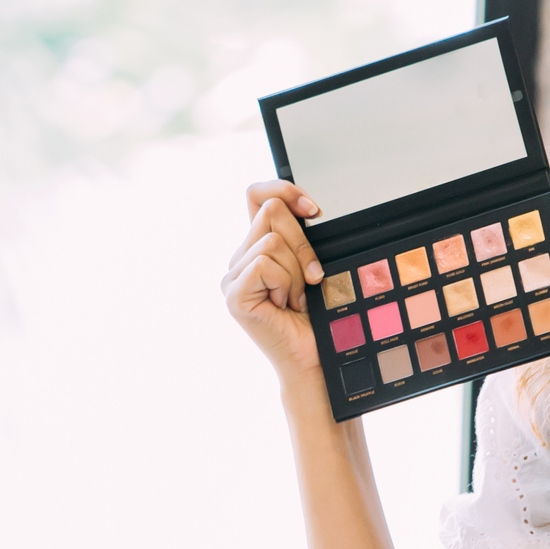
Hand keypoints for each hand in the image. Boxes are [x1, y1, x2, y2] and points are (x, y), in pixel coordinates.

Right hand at [224, 179, 326, 379]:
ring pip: (272, 240)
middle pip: (271, 211)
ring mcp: (232, 277)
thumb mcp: (313, 265)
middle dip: (303, 243)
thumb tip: (309, 207)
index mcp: (257, 247)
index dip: (284, 189)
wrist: (313, 358)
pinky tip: (284, 305)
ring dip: (297, 271)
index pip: (257, 194)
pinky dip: (286, 283)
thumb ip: (302, 236)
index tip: (314, 210)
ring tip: (296, 298)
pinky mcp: (233, 293)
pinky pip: (265, 264)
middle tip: (312, 279)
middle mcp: (239, 259)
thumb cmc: (317, 317)